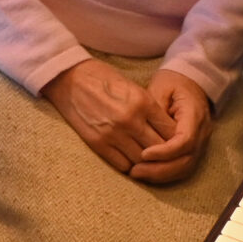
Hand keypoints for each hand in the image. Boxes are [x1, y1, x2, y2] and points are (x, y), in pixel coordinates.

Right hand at [41, 57, 167, 173]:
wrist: (68, 77)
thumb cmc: (101, 78)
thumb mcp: (132, 87)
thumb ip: (149, 109)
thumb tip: (165, 130)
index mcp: (143, 102)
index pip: (171, 132)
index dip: (175, 140)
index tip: (172, 142)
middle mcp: (130, 120)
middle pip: (160, 149)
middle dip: (163, 153)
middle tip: (162, 154)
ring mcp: (113, 133)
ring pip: (142, 161)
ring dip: (145, 162)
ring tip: (144, 158)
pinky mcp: (97, 143)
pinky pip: (122, 164)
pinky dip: (128, 164)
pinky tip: (127, 157)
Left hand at [131, 68, 215, 183]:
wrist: (190, 81)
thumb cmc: (173, 82)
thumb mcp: (161, 88)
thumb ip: (154, 108)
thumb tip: (142, 130)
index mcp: (195, 114)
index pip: (185, 141)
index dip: (165, 152)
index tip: (144, 154)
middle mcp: (202, 132)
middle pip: (186, 160)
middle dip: (160, 169)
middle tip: (135, 170)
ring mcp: (200, 142)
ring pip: (185, 167)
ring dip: (161, 174)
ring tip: (137, 173)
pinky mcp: (193, 148)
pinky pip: (182, 166)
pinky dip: (165, 172)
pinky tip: (146, 172)